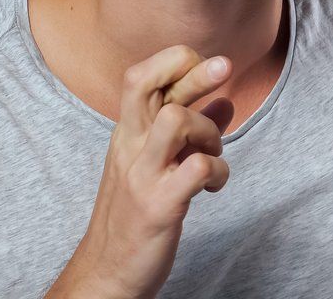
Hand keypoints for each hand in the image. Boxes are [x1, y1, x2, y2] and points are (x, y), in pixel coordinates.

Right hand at [47, 46, 235, 298]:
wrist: (107, 271)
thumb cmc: (135, 212)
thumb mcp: (156, 163)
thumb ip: (191, 130)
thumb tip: (225, 101)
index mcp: (126, 134)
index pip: (138, 76)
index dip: (173, 60)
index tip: (203, 67)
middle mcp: (129, 147)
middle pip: (148, 86)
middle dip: (194, 71)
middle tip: (225, 68)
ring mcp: (142, 175)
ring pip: (176, 121)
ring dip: (209, 131)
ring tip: (213, 153)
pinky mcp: (159, 206)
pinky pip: (198, 169)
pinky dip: (218, 172)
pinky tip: (213, 185)